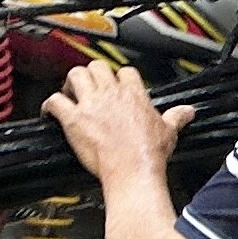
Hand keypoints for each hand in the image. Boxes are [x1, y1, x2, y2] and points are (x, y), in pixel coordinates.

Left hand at [42, 62, 194, 184]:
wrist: (133, 171)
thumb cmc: (148, 154)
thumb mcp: (169, 131)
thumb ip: (176, 117)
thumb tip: (187, 112)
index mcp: (134, 94)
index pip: (125, 72)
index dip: (119, 78)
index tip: (117, 86)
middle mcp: (111, 95)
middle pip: (97, 67)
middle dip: (92, 74)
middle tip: (90, 87)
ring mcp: (91, 105)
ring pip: (76, 74)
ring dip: (71, 82)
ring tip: (71, 92)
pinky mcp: (75, 120)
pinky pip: (56, 102)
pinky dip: (50, 104)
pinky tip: (51, 110)